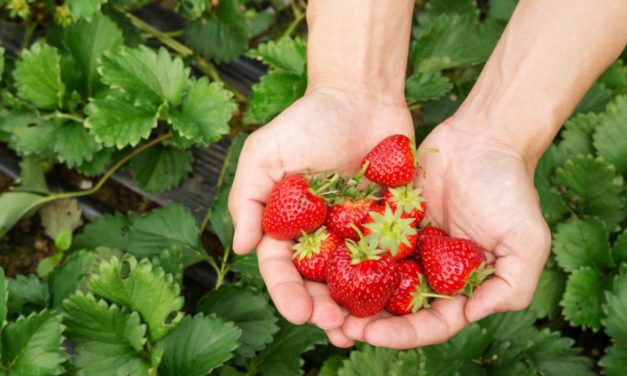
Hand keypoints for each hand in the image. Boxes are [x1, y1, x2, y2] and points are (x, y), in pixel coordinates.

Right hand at [228, 85, 412, 345]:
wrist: (360, 96)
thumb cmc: (307, 120)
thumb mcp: (265, 153)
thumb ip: (248, 198)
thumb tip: (241, 248)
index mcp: (288, 225)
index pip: (281, 268)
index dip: (287, 293)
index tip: (299, 312)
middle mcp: (320, 235)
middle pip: (318, 282)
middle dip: (324, 308)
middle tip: (335, 327)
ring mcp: (356, 232)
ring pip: (354, 280)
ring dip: (356, 307)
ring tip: (363, 330)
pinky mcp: (390, 224)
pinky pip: (392, 257)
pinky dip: (393, 281)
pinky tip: (399, 303)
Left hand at [340, 117, 551, 348]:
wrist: (483, 137)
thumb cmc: (509, 188)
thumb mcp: (527, 241)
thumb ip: (512, 285)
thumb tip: (475, 314)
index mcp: (461, 285)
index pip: (431, 322)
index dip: (402, 334)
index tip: (371, 336)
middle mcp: (431, 271)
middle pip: (395, 308)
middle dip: (367, 322)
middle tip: (336, 326)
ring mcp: (408, 246)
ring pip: (374, 278)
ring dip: (349, 294)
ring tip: (321, 302)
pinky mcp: (389, 221)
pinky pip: (364, 240)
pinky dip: (345, 253)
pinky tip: (319, 261)